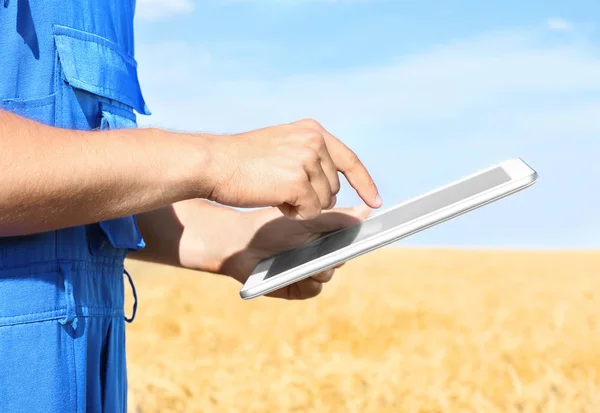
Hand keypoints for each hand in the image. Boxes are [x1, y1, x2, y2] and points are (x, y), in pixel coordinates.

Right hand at [204, 119, 381, 219]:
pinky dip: (293, 213)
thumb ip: (308, 156)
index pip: (349, 159)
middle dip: (313, 197)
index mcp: (312, 130)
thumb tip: (333, 186)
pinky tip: (273, 200)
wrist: (214, 163)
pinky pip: (310, 212)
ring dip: (301, 205)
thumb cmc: (241, 160)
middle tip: (281, 189)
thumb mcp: (281, 145)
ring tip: (274, 190)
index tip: (375, 200)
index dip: (364, 182)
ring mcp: (307, 160)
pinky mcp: (298, 181)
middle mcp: (314, 141)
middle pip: (334, 187)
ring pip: (323, 201)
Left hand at [218, 203, 373, 299]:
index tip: (375, 233)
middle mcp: (321, 255)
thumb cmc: (271, 226)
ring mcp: (310, 272)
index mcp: (325, 236)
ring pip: (328, 274)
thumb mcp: (306, 218)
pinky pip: (313, 289)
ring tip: (309, 259)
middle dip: (339, 253)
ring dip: (321, 267)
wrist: (241, 243)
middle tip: (334, 247)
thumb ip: (336, 216)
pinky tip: (298, 272)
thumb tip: (367, 210)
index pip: (351, 239)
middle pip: (343, 258)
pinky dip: (308, 281)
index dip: (362, 238)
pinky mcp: (298, 288)